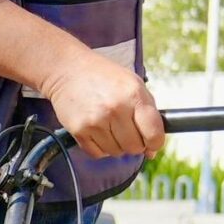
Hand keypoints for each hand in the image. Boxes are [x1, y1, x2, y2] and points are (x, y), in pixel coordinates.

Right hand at [38, 46, 165, 161]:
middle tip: (125, 129)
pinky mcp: (80, 131)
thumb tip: (152, 151)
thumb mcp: (134, 85)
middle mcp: (116, 109)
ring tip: (108, 125)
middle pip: (135, 147)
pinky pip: (98, 153)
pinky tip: (97, 130)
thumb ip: (148, 115)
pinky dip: (99, 147)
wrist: (69, 70)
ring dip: (115, 144)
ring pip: (116, 152)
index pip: (154, 134)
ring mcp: (96, 121)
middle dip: (133, 143)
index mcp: (134, 95)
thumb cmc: (104, 77)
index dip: (155, 143)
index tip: (150, 142)